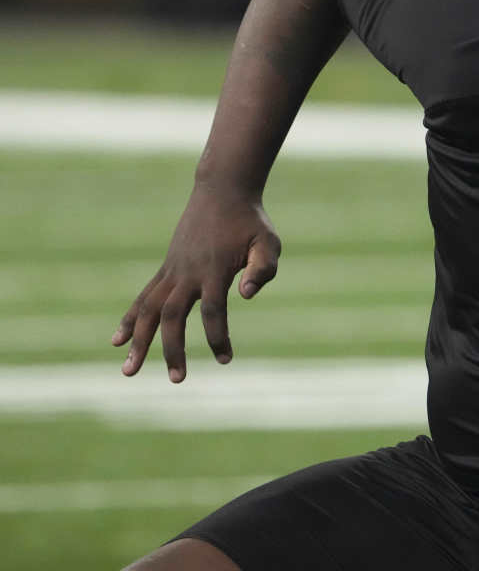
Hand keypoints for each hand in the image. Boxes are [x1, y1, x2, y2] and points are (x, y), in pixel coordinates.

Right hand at [113, 183, 280, 381]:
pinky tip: (119, 340)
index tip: (225, 360)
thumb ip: (263, 268)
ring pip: (149, 309)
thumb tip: (247, 296)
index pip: (213, 311)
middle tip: (177, 379)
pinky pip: (144, 296)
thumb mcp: (268, 242)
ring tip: (129, 370)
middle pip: (173, 315)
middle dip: (173, 348)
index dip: (218, 336)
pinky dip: (131, 318)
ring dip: (138, 340)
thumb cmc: (251, 221)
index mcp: (215, 269)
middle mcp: (188, 272)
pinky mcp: (167, 268)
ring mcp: (173, 269)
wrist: (223, 191)